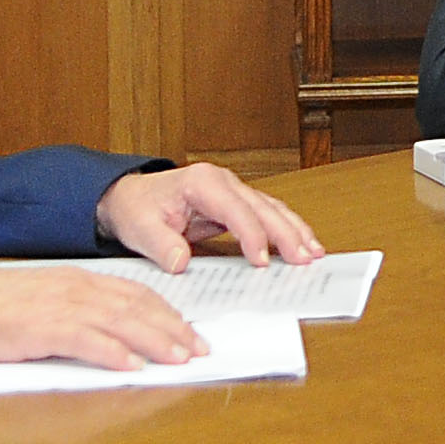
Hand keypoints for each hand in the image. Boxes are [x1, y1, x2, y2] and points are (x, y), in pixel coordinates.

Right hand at [0, 264, 201, 369]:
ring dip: (156, 341)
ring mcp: (60, 306)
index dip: (167, 312)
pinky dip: (113, 353)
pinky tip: (133, 367)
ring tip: (180, 358)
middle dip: (174, 328)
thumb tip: (109, 337)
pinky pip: (86, 340)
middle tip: (200, 349)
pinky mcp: (41, 328)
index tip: (190, 331)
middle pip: (137, 307)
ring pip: (121, 322)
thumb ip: (75, 314)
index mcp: (77, 280)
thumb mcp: (42, 302)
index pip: (135, 293)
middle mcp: (76, 288)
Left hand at [97, 162, 325, 268]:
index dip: (252, 235)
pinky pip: (267, 214)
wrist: (131, 197)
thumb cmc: (137, 208)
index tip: (262, 261)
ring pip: (272, 208)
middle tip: (305, 259)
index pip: (236, 210)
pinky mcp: (236, 203)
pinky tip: (301, 244)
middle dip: (287, 233)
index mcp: (202, 182)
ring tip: (313, 253)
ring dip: (295, 230)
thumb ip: (161, 245)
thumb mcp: (140, 228)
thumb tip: (181, 261)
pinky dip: (287, 229)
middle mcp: (223, 182)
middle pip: (263, 207)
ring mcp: (233, 190)